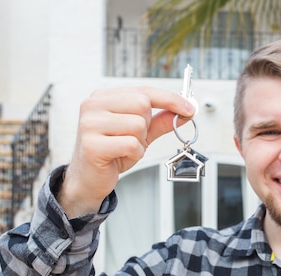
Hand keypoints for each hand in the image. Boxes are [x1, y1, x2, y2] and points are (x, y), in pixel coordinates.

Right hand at [58, 87, 194, 217]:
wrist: (90, 179)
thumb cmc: (113, 152)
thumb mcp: (141, 134)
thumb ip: (160, 121)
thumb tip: (186, 111)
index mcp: (104, 97)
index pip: (144, 91)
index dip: (170, 99)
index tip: (190, 108)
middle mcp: (93, 105)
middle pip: (142, 105)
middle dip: (146, 126)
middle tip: (133, 138)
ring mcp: (90, 123)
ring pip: (138, 125)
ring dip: (139, 143)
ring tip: (124, 149)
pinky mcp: (92, 144)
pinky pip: (131, 144)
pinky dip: (133, 154)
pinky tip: (120, 157)